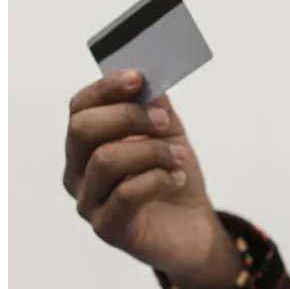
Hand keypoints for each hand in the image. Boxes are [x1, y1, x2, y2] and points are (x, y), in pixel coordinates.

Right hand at [63, 69, 241, 288]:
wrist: (193, 227)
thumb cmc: (173, 178)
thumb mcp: (169, 135)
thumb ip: (156, 107)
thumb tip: (149, 80)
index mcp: (88, 144)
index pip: (80, 107)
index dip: (106, 88)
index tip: (138, 77)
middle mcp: (79, 172)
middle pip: (83, 129)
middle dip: (129, 117)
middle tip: (164, 121)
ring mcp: (89, 202)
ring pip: (106, 159)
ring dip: (152, 151)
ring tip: (179, 157)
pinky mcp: (108, 228)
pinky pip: (126, 193)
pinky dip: (159, 179)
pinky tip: (177, 178)